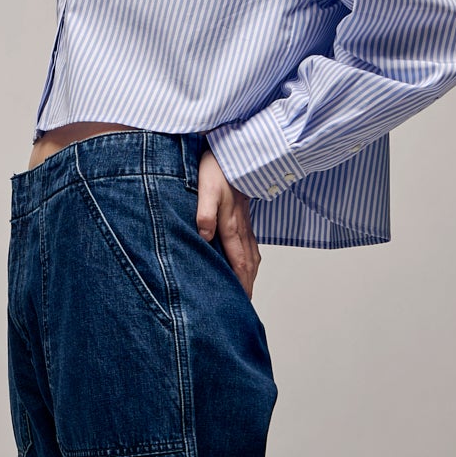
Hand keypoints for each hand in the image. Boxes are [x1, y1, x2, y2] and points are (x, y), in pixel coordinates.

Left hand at [196, 146, 260, 299]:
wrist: (235, 151)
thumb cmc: (217, 168)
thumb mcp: (205, 189)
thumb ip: (204, 213)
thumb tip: (204, 236)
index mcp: (231, 225)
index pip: (238, 262)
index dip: (240, 283)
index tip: (240, 302)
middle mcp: (241, 227)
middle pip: (248, 263)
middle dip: (247, 285)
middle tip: (245, 306)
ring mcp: (244, 221)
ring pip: (251, 253)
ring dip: (250, 274)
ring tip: (248, 290)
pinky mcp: (243, 215)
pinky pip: (249, 242)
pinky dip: (250, 258)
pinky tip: (247, 262)